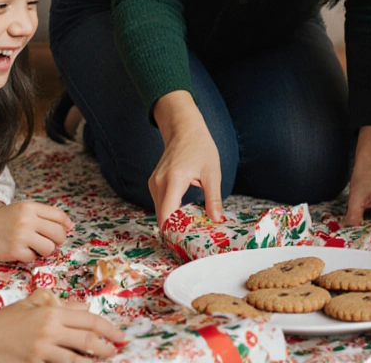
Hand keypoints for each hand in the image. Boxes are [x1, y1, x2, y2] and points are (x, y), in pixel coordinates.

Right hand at [0, 201, 72, 262]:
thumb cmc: (0, 222)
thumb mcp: (20, 210)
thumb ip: (41, 215)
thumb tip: (68, 225)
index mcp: (29, 207)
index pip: (59, 215)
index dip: (65, 224)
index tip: (65, 230)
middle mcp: (27, 220)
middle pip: (58, 233)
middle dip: (57, 240)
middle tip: (49, 242)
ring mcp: (22, 236)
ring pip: (49, 248)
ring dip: (44, 251)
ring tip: (34, 248)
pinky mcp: (15, 251)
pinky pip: (33, 258)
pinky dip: (28, 257)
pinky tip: (20, 251)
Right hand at [0, 289, 125, 362]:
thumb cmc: (6, 320)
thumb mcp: (32, 303)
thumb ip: (59, 304)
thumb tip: (84, 305)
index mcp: (51, 312)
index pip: (89, 320)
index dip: (108, 328)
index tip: (120, 335)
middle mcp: (49, 329)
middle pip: (87, 340)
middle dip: (107, 347)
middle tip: (117, 350)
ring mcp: (41, 349)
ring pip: (76, 358)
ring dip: (94, 360)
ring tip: (104, 361)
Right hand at [150, 91, 222, 226]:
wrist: (184, 128)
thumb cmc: (200, 147)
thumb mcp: (212, 173)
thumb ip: (213, 198)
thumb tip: (216, 220)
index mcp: (174, 181)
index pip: (167, 216)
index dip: (175, 232)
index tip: (188, 242)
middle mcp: (159, 184)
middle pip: (162, 217)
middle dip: (176, 230)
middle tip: (194, 239)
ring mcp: (154, 183)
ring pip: (160, 212)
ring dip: (173, 221)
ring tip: (191, 227)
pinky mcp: (154, 183)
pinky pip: (160, 203)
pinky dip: (170, 211)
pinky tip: (185, 213)